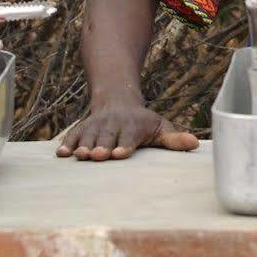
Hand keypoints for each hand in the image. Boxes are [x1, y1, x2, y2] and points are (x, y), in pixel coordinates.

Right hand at [56, 100, 198, 160]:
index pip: (129, 136)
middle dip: (102, 146)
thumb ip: (174, 139)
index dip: (125, 144)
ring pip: (88, 135)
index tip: (120, 153)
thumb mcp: (161, 127)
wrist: (118, 100)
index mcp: (133, 125)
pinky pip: (73, 134)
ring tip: (79, 156)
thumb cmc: (144, 122)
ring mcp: (96, 126)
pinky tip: (61, 154)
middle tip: (97, 156)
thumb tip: (195, 144)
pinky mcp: (83, 128)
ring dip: (83, 145)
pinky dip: (67, 143)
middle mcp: (113, 124)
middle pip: (106, 136)